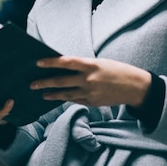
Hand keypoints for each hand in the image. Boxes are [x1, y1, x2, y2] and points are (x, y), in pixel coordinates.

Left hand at [30, 56, 150, 107]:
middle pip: (61, 81)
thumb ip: (84, 66)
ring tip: (41, 94)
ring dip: (52, 94)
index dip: (51, 62)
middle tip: (32, 83)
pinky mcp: (92, 103)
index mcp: (91, 65)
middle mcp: (88, 79)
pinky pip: (75, 100)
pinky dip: (65, 98)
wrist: (135, 87)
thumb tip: (65, 67)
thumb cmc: (117, 70)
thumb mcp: (100, 63)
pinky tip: (57, 98)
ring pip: (65, 94)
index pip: (66, 62)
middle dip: (44, 82)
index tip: (38, 62)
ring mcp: (89, 93)